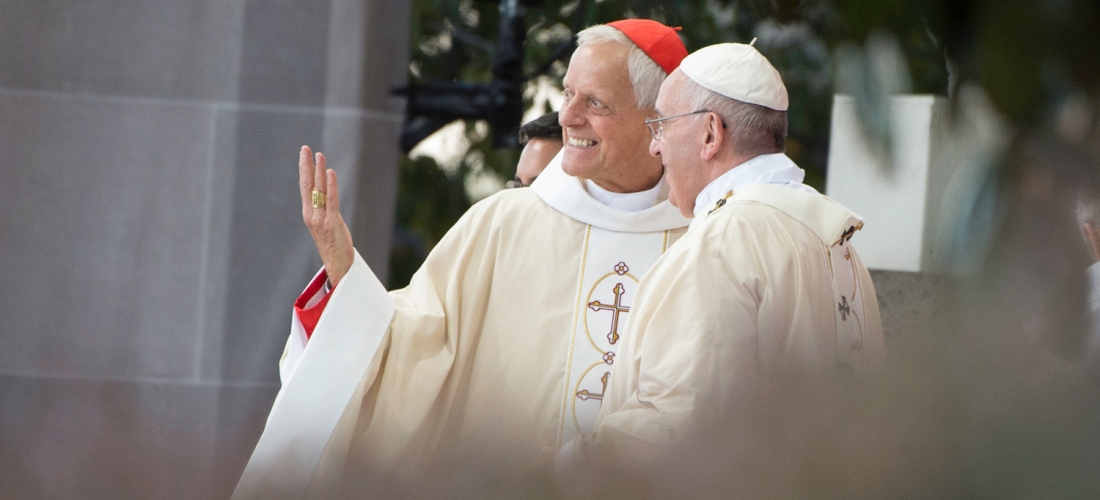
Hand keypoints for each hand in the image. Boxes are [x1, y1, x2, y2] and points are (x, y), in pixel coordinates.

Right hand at [298, 145, 354, 285]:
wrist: (337, 266)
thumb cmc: (333, 245)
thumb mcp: (326, 223)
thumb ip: (325, 209)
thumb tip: (329, 193)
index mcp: (309, 214)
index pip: (304, 187)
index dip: (304, 169)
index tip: (304, 153)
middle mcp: (311, 215)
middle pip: (307, 185)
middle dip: (306, 165)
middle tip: (306, 148)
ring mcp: (320, 219)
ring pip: (318, 190)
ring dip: (319, 171)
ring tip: (319, 155)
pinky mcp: (332, 223)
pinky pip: (331, 201)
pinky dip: (331, 186)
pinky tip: (330, 172)